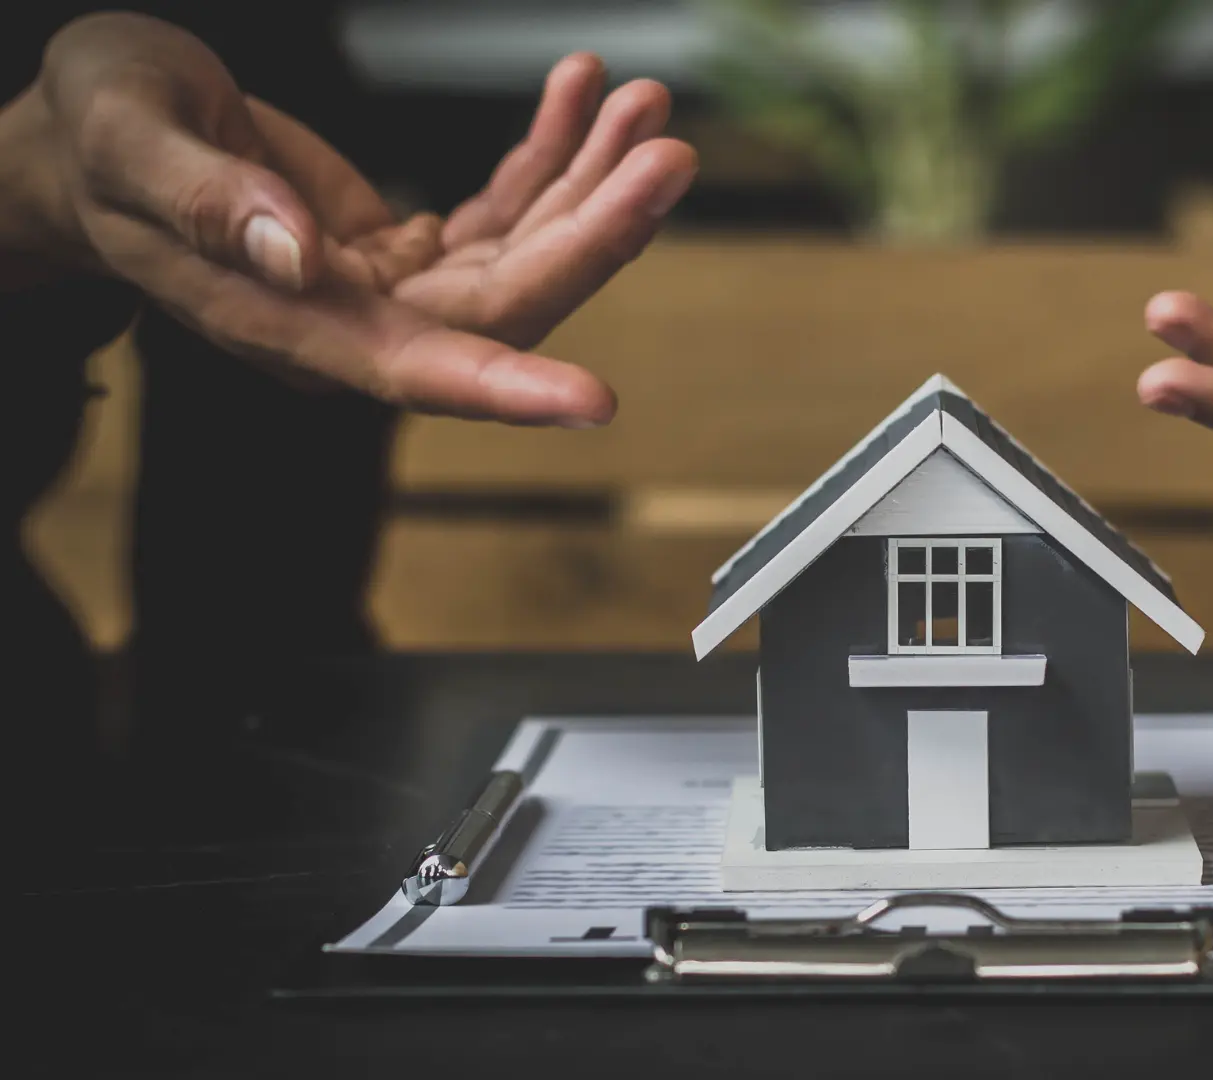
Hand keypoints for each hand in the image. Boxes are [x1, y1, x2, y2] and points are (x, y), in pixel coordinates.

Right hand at [8, 12, 696, 425]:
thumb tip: (295, 255)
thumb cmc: (93, 145)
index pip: (416, 370)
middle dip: (596, 229)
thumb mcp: (126, 137)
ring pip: (522, 255)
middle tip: (664, 150)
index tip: (594, 400)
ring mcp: (387, 290)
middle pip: (508, 300)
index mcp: (289, 324)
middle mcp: (355, 322)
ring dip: (591, 183)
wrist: (89, 144)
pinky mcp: (402, 250)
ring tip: (641, 104)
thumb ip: (205, 199)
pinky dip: (549, 158)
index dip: (506, 389)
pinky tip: (579, 99)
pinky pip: (500, 213)